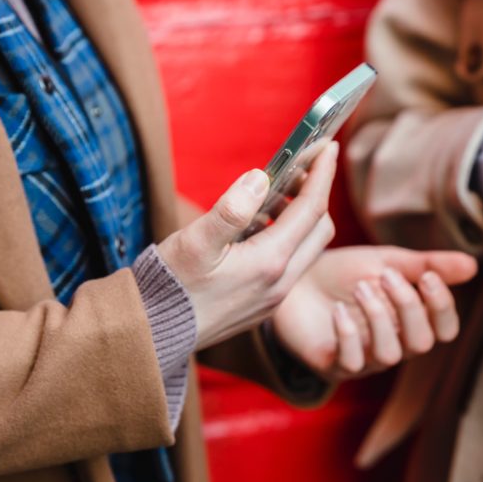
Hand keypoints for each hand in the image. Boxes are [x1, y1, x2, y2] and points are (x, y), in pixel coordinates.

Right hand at [157, 142, 338, 349]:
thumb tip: (261, 178)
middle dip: (316, 194)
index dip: (322, 174)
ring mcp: (275, 296)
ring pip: (308, 248)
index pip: (311, 209)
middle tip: (298, 169)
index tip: (328, 146)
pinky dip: (288, 237)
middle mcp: (281, 282)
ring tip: (277, 193)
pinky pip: (292, 263)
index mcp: (270, 263)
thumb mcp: (195, 242)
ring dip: (301, 217)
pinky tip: (260, 225)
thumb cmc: (170, 286)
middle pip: (320, 229)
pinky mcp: (265, 303)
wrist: (154, 335)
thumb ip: (231, 209)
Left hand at [272, 246, 478, 380]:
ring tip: (361, 287)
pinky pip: (352, 362)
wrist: (291, 278)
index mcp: (410, 321)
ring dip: (379, 318)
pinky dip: (349, 335)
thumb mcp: (387, 261)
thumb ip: (427, 265)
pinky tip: (338, 311)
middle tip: (387, 276)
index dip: (442, 307)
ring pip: (391, 355)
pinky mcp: (333, 365)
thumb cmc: (342, 272)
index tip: (426, 276)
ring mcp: (364, 359)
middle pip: (421, 344)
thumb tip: (473, 266)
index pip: (445, 329)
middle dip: (409, 308)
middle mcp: (393, 344)